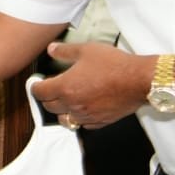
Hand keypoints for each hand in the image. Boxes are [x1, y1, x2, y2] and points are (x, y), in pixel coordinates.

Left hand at [31, 41, 149, 129]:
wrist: (139, 80)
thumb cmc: (114, 65)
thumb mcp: (86, 50)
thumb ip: (65, 51)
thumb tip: (51, 49)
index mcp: (65, 87)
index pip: (40, 93)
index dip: (35, 87)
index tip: (37, 83)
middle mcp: (73, 105)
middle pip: (49, 107)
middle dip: (46, 98)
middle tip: (50, 90)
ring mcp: (87, 115)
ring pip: (64, 120)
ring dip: (61, 111)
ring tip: (65, 101)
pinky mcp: (100, 121)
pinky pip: (83, 125)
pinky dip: (79, 119)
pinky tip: (82, 109)